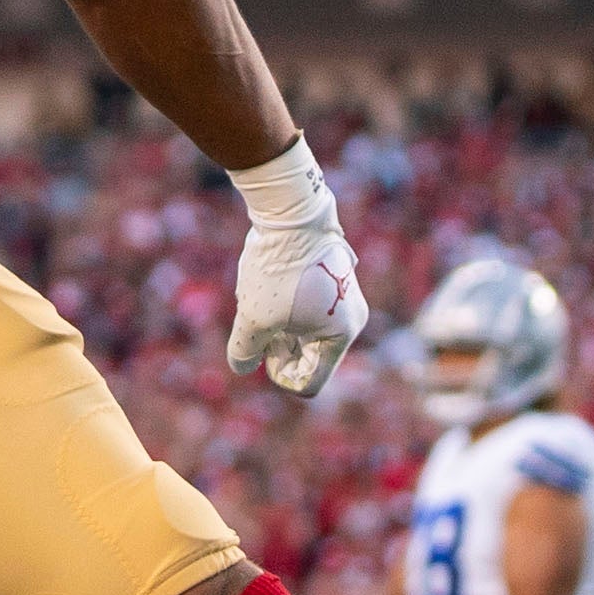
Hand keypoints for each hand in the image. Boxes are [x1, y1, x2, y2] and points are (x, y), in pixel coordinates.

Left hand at [225, 143, 366, 398]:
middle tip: (258, 324)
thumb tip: (243, 366)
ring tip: (260, 298)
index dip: (279, 374)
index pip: (309, 383)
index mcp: (342, 335)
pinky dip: (284, 306)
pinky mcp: (331, 279)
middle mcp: (351, 318)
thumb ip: (245, 350)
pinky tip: (267, 283)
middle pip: (309, 358)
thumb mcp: (253, 317)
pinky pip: (306, 308)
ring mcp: (343, 297)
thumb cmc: (277, 269)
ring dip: (278, 325)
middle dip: (279, 348)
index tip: (263, 347)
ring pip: (304, 331)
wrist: (291, 212)